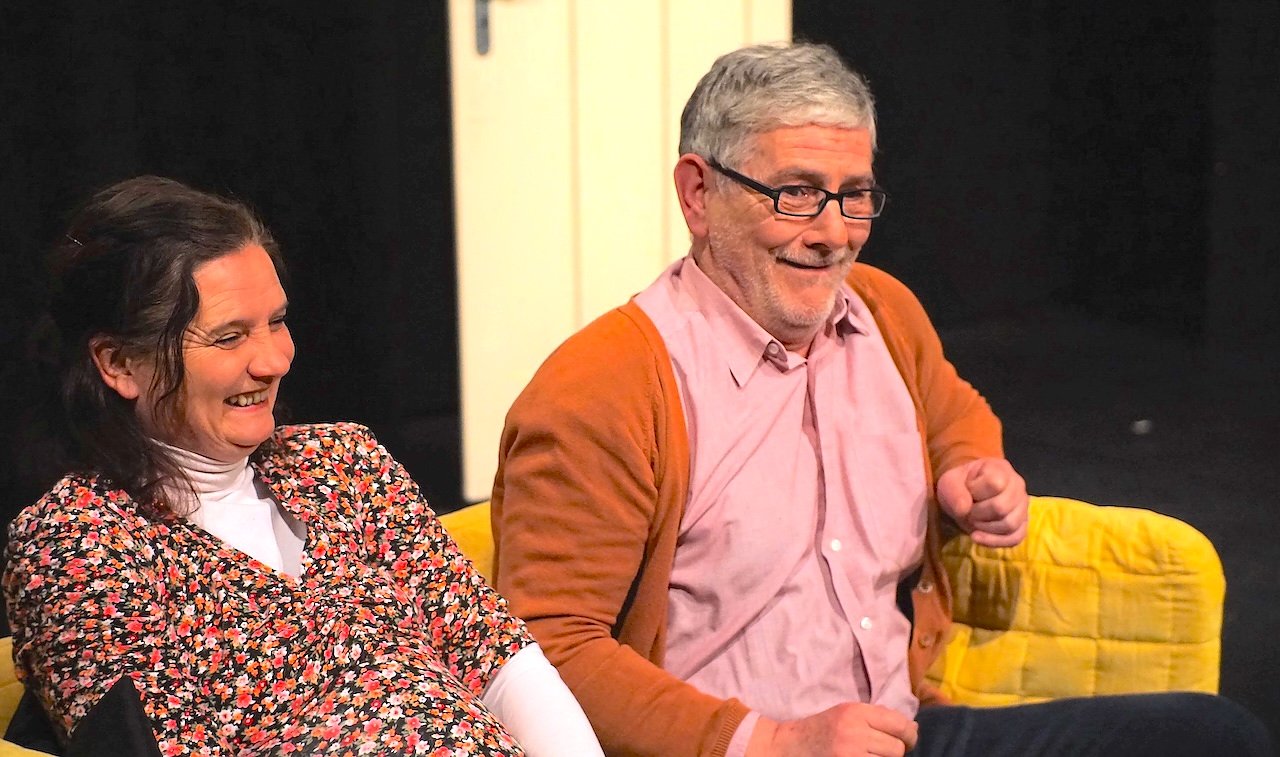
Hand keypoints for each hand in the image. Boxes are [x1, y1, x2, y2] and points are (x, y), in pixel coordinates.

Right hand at [746, 702, 918, 756]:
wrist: (789, 747)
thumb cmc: (820, 729)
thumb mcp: (845, 713)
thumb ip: (875, 716)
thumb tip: (911, 727)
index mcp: (855, 712)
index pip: (900, 725)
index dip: (909, 735)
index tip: (908, 739)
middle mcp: (855, 732)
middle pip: (897, 748)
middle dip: (895, 751)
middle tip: (884, 751)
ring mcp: (851, 754)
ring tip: (872, 756)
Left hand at [935, 457, 1027, 547]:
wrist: (967, 495)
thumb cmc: (961, 485)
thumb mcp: (950, 482)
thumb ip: (955, 492)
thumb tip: (964, 510)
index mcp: (1001, 469)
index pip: (995, 484)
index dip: (976, 493)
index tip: (968, 493)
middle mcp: (1018, 486)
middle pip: (1002, 508)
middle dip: (978, 514)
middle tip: (969, 511)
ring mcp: (1023, 506)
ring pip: (1010, 525)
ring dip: (985, 528)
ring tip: (974, 521)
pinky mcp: (1022, 524)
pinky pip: (1015, 538)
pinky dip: (994, 541)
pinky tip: (977, 537)